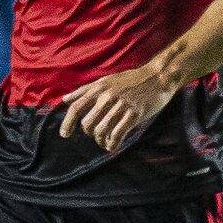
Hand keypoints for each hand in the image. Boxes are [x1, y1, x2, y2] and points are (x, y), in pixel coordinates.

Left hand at [59, 65, 179, 151]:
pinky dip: (112, 144)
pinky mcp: (134, 114)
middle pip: (87, 124)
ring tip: (105, 141)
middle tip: (96, 134)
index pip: (76, 107)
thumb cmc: (130, 80)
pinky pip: (117, 135)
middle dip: (89, 133)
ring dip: (100, 140)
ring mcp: (121, 106)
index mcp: (99, 88)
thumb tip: (65, 100)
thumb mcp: (106, 81)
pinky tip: (113, 145)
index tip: (65, 134)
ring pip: (101, 131)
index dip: (67, 123)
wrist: (158, 77)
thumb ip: (85, 91)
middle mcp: (107, 97)